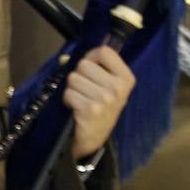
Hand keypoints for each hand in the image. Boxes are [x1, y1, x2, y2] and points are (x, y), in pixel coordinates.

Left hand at [66, 45, 136, 159]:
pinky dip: (67, 99)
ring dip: (72, 89)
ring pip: (73, 78)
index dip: (90, 57)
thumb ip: (89, 66)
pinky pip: (68, 93)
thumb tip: (64, 59)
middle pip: (84, 64)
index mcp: (126, 78)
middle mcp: (118, 88)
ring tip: (81, 99)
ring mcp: (106, 99)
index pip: (104, 51)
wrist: (94, 137)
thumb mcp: (102, 85)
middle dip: (78, 75)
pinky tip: (76, 108)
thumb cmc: (98, 106)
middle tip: (85, 90)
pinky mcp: (91, 109)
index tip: (90, 68)